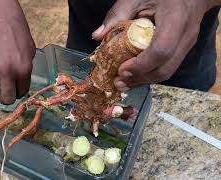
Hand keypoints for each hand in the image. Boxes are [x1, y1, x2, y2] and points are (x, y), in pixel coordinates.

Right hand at [0, 0, 34, 103]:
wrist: (1, 18)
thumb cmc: (17, 34)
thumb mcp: (30, 52)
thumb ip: (26, 70)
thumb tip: (20, 85)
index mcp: (24, 70)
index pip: (21, 93)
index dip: (17, 92)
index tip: (13, 88)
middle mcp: (8, 71)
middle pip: (6, 99)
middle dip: (4, 96)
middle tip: (2, 89)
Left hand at [92, 0, 215, 90]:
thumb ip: (117, 15)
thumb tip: (97, 36)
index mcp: (175, 18)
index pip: (161, 50)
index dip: (141, 65)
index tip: (121, 70)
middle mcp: (186, 35)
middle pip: (165, 68)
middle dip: (140, 78)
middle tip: (118, 82)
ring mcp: (187, 44)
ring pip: (168, 72)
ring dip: (144, 80)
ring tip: (123, 83)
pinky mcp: (184, 49)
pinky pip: (168, 67)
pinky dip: (150, 74)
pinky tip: (134, 76)